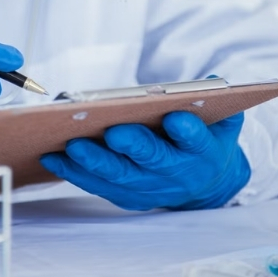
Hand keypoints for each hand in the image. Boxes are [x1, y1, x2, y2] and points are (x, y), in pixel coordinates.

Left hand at [39, 111, 250, 210]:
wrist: (204, 184)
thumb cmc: (204, 141)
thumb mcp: (222, 121)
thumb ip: (219, 101)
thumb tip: (214, 79)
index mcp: (203, 152)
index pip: (197, 141)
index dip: (187, 132)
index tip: (174, 119)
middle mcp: (177, 174)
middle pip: (154, 161)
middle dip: (133, 146)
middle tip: (112, 132)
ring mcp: (151, 189)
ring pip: (121, 177)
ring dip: (95, 162)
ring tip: (72, 145)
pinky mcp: (128, 197)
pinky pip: (99, 187)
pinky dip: (76, 174)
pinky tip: (55, 158)